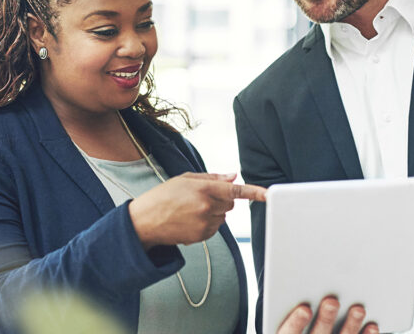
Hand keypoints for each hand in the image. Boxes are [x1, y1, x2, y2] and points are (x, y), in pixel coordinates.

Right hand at [128, 172, 265, 248]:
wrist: (145, 221)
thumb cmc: (162, 197)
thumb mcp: (184, 180)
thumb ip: (211, 177)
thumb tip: (233, 176)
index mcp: (203, 189)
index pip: (235, 190)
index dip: (254, 192)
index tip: (269, 194)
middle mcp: (206, 207)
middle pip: (230, 204)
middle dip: (221, 200)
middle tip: (199, 199)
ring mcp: (205, 223)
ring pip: (223, 217)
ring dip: (214, 213)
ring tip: (190, 211)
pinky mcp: (202, 236)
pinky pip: (216, 228)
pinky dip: (208, 224)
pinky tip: (190, 221)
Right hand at [277, 296, 377, 333]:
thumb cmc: (301, 325)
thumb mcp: (288, 317)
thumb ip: (292, 306)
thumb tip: (295, 283)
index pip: (291, 332)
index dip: (297, 322)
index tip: (304, 309)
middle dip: (326, 318)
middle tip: (332, 302)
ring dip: (351, 325)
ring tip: (358, 310)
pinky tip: (372, 326)